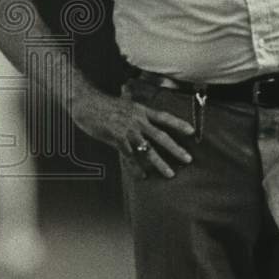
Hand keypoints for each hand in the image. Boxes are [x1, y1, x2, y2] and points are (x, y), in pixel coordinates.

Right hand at [70, 87, 194, 178]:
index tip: (192, 131)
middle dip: (176, 149)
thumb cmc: (102, 103)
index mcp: (141, 110)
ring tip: (170, 173)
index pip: (164, 117)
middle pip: (161, 136)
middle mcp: (138, 120)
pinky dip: (136, 167)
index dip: (179, 124)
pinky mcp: (116, 139)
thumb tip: (136, 103)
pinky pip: (129, 156)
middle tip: (188, 159)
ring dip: (160, 162)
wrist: (85, 102)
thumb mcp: (122, 102)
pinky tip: (142, 176)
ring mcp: (128, 130)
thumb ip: (132, 106)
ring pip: (148, 149)